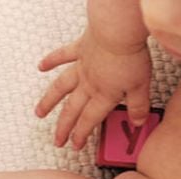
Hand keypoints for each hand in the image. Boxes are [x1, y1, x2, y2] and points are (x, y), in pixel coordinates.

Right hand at [35, 25, 151, 149]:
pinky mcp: (80, 48)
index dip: (81, 135)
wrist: (117, 32)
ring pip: (61, 88)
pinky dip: (50, 61)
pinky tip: (41, 67)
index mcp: (103, 95)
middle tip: (56, 140)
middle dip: (63, 127)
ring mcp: (81, 66)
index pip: (89, 120)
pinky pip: (62, 56)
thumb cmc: (130, 56)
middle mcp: (88, 84)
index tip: (75, 145)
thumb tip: (137, 122)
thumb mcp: (141, 86)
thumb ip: (138, 106)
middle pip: (72, 110)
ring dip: (49, 101)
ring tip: (39, 113)